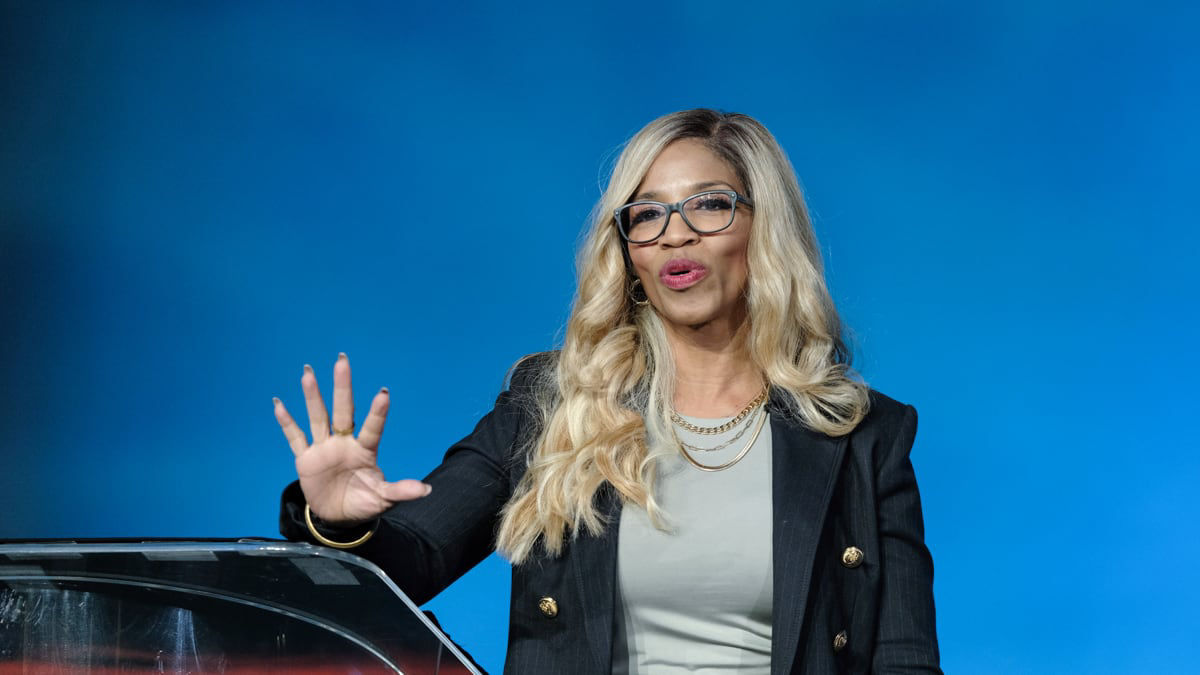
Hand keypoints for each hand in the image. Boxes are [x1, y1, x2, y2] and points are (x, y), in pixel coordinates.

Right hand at [273, 353, 430, 524]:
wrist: (338, 517)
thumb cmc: (364, 502)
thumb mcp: (383, 498)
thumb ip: (400, 491)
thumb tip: (427, 490)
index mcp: (365, 450)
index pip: (372, 428)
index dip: (378, 413)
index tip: (383, 393)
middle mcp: (344, 443)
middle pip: (343, 411)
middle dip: (342, 387)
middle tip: (342, 360)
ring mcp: (324, 448)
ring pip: (318, 417)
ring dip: (313, 396)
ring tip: (308, 372)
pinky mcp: (306, 459)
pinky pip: (295, 437)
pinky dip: (287, 423)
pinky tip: (279, 404)